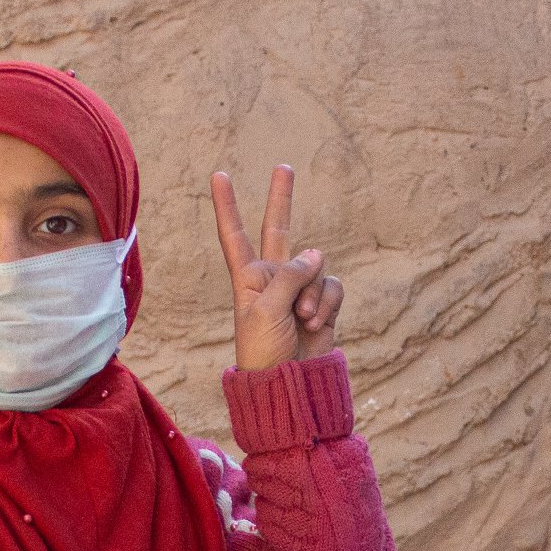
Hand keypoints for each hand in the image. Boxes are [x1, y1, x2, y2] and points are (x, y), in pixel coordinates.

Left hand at [211, 166, 343, 370]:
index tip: (219, 175)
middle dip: (281, 198)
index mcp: (247, 277)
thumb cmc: (265, 350)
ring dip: (311, 292)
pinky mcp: (322, 302)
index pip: (234, 234)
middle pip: (277, 229)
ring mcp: (298, 288)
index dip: (227, 206)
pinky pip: (332, 285)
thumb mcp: (266, 309)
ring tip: (300, 319)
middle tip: (283, 166)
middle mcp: (272, 277)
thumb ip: (289, 276)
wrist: (290, 383)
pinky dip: (327, 303)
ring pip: (315, 266)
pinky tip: (316, 323)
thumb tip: (315, 254)